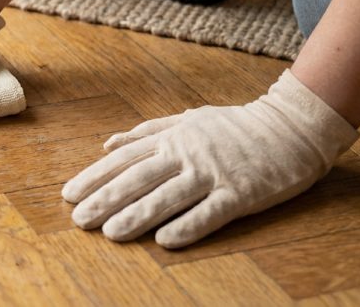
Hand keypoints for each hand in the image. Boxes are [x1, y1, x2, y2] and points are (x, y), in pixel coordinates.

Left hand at [62, 70, 359, 248]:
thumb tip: (107, 142)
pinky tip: (166, 240)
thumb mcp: (187, 119)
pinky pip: (210, 212)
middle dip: (106, 198)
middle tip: (79, 219)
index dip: (95, 176)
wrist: (290, 126)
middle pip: (138, 178)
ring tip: (110, 233)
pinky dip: (188, 225)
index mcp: (172, 138)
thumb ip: (147, 132)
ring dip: (137, 215)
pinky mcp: (241, 193)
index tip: (69, 194)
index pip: (124, 158)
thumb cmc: (234, 126)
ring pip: (168, 196)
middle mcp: (186, 154)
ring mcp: (213, 173)